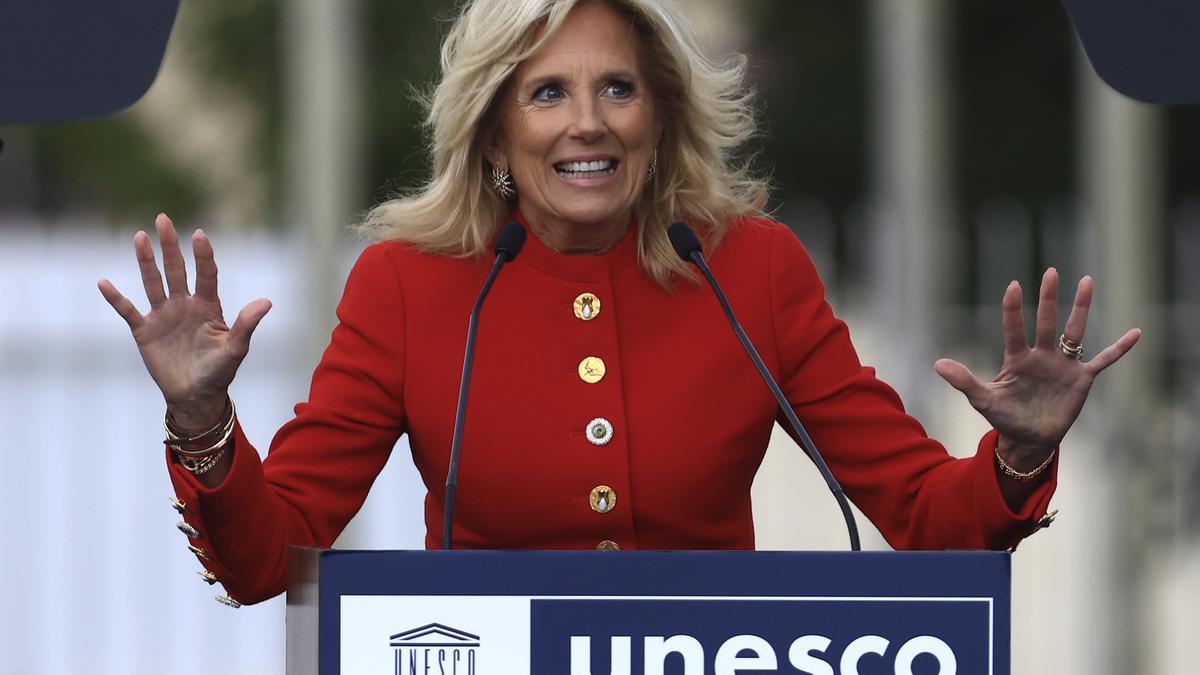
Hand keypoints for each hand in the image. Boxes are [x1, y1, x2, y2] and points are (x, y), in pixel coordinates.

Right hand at [98, 214, 271, 429]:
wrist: (196, 395)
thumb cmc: (220, 371)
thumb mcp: (236, 349)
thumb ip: (247, 324)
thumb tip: (267, 301)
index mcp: (209, 306)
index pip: (206, 274)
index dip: (203, 255)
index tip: (200, 235)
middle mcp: (185, 305)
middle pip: (177, 270)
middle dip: (170, 246)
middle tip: (163, 218)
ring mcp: (163, 316)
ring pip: (153, 282)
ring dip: (146, 261)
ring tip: (140, 236)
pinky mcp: (145, 331)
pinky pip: (128, 311)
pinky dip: (116, 298)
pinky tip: (104, 282)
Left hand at [934, 268, 1140, 467]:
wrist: (1029, 439)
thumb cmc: (1005, 417)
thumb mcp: (983, 400)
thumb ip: (963, 381)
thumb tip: (938, 364)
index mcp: (1017, 359)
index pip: (1014, 328)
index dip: (1013, 308)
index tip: (1013, 285)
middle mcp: (1041, 355)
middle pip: (1046, 321)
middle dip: (1048, 297)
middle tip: (1051, 271)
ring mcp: (1063, 365)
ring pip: (1074, 331)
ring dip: (1081, 308)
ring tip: (1087, 281)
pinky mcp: (1082, 379)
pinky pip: (1103, 360)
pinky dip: (1118, 349)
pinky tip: (1136, 333)